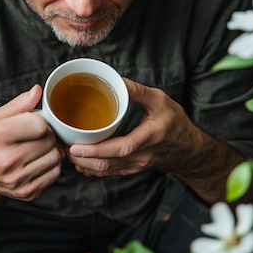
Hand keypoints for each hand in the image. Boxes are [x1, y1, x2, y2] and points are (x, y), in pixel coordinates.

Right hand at [0, 85, 63, 206]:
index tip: (34, 123)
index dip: (41, 121)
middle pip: (48, 140)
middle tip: (35, 135)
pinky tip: (36, 161)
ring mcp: (17, 180)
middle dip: (46, 135)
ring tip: (36, 148)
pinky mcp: (27, 193)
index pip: (39, 125)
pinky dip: (50, 165)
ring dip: (50, 150)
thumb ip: (19, 104)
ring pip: (55, 157)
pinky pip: (54, 173)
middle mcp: (6, 160)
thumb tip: (37, 91)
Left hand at [67, 78, 243, 203]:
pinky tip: (82, 163)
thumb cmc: (175, 123)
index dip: (97, 150)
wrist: (188, 149)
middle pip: (109, 163)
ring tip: (68, 154)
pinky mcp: (132, 169)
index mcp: (150, 136)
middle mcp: (142, 155)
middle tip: (64, 149)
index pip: (122, 148)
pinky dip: (94, 169)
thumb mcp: (161, 101)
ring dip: (86, 165)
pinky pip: (110, 172)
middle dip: (84, 159)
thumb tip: (118, 80)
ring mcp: (136, 165)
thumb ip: (139, 91)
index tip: (77, 147)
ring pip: (108, 170)